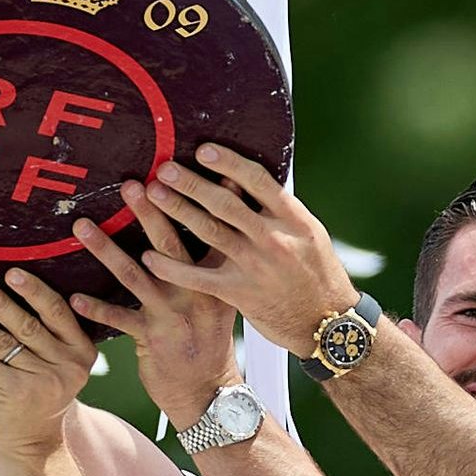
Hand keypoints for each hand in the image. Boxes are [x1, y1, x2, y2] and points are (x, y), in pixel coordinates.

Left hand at [0, 270, 99, 459]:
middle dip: (0, 302)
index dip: (34, 290)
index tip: (12, 272)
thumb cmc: (36, 394)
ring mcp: (44, 381)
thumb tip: (6, 289)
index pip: (58, 312)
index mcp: (82, 351)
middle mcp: (68, 366)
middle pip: (28, 324)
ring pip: (3, 342)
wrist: (32, 444)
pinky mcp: (18, 393)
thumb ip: (45, 334)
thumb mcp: (53, 364)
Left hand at [72, 203, 243, 428]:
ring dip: (106, 250)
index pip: (209, 231)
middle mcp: (197, 292)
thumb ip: (214, 255)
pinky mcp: (152, 340)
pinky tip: (73, 297)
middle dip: (150, 212)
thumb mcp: (222, 294)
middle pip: (171, 244)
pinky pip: (120, 319)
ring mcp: (174, 315)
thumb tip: (215, 212)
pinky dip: (96, 309)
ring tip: (81, 226)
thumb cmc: (207, 334)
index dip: (194, 200)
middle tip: (130, 184)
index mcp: (217, 276)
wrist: (209, 390)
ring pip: (136, 275)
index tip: (177, 169)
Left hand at [133, 147, 357, 357]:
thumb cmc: (317, 274)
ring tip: (152, 195)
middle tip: (164, 169)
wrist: (327, 324)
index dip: (228, 162)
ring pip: (209, 232)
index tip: (203, 151)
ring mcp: (255, 266)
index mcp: (292, 219)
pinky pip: (197, 277)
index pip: (257, 181)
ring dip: (177, 211)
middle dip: (191, 183)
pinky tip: (148, 256)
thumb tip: (248, 181)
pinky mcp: (238, 293)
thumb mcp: (309, 234)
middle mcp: (273, 238)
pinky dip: (171, 268)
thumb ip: (279, 211)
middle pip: (225, 203)